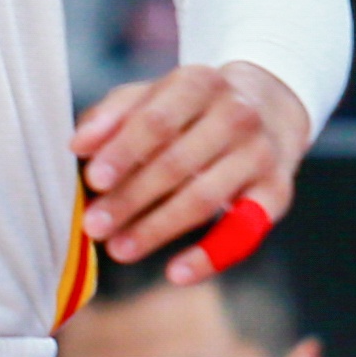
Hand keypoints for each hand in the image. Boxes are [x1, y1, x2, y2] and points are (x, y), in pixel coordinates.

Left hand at [70, 61, 309, 283]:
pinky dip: (211, 255)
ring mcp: (260, 154)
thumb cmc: (189, 108)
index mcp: (199, 83)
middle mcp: (236, 115)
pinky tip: (176, 273)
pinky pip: (244, 231)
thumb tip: (78, 146)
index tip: (92, 180)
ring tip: (118, 249)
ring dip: (157, 228)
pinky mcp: (277, 191)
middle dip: (131, 198)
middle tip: (94, 226)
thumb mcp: (151, 95)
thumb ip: (111, 116)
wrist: (268, 106)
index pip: (158, 120)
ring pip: (204, 198)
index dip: (124, 151)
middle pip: (178, 163)